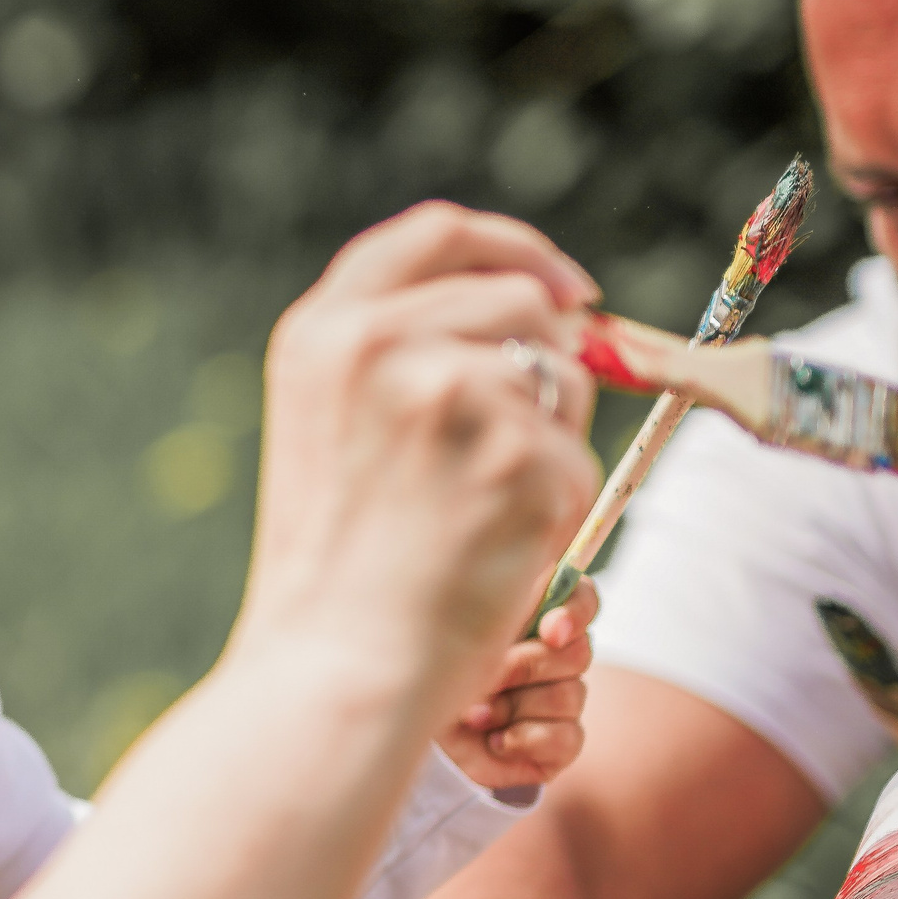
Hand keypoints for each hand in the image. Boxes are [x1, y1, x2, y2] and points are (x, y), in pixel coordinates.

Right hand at [244, 204, 600, 723]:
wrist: (335, 664)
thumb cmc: (333, 564)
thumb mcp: (322, 424)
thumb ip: (392, 351)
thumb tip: (533, 307)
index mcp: (322, 331)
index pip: (438, 234)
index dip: (513, 248)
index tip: (561, 285)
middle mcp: (381, 344)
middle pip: (518, 298)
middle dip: (549, 348)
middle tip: (537, 421)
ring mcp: (454, 394)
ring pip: (560, 373)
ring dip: (551, 429)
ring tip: (485, 503)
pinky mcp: (521, 453)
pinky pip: (576, 452)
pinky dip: (555, 498)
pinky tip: (497, 543)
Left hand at [441, 578, 597, 790]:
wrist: (416, 730)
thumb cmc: (431, 669)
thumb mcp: (453, 630)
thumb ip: (495, 604)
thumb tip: (531, 576)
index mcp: (535, 616)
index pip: (582, 598)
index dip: (575, 611)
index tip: (549, 630)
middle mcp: (555, 655)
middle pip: (578, 652)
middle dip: (523, 668)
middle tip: (483, 678)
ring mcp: (561, 699)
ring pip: (569, 696)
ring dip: (512, 707)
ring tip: (470, 715)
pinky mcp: (560, 742)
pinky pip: (567, 738)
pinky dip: (524, 739)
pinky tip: (493, 740)